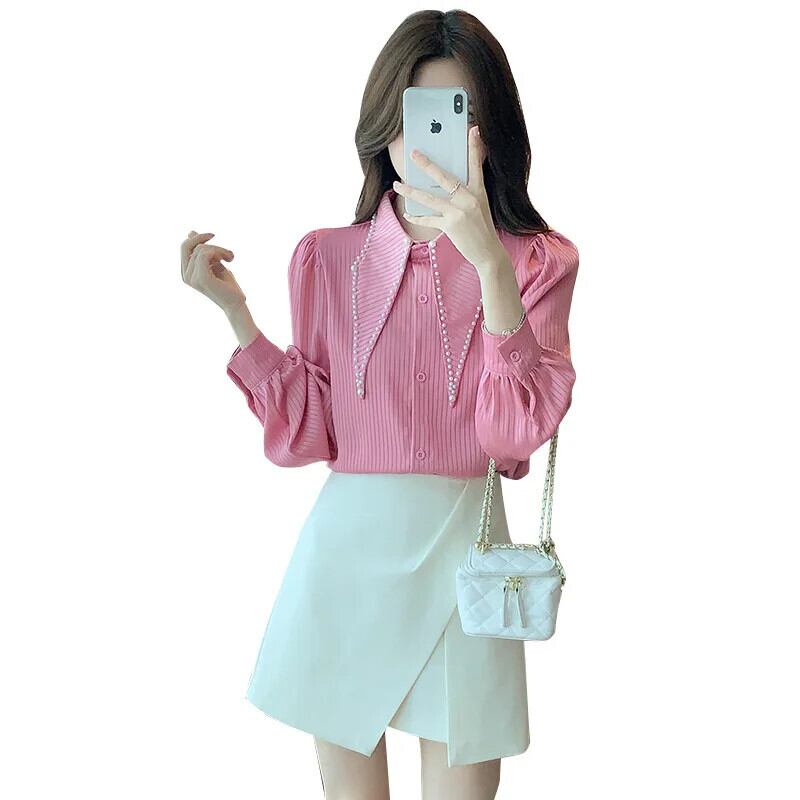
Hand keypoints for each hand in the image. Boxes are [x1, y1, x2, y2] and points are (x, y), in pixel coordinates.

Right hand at [181, 230, 246, 315]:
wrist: (236, 302)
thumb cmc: (226, 284)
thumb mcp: (214, 262)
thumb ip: (202, 250)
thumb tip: (190, 232)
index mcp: (186, 272)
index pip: (184, 247)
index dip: (198, 238)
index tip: (213, 236)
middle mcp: (185, 276)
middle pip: (187, 245)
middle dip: (206, 241)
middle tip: (223, 248)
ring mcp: (192, 278)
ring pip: (200, 249)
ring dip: (219, 249)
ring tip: (229, 258)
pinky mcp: (201, 279)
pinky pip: (205, 255)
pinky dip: (218, 253)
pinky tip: (229, 260)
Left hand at [392, 126, 506, 271]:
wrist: (488, 252)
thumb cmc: (482, 228)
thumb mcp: (481, 205)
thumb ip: (468, 192)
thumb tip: (451, 183)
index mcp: (478, 191)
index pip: (476, 165)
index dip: (474, 147)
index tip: (473, 130)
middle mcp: (469, 199)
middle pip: (444, 177)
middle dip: (426, 164)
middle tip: (413, 154)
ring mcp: (459, 212)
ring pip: (429, 198)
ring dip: (411, 191)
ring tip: (398, 184)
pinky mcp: (451, 226)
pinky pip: (428, 218)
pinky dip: (416, 216)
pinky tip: (407, 212)